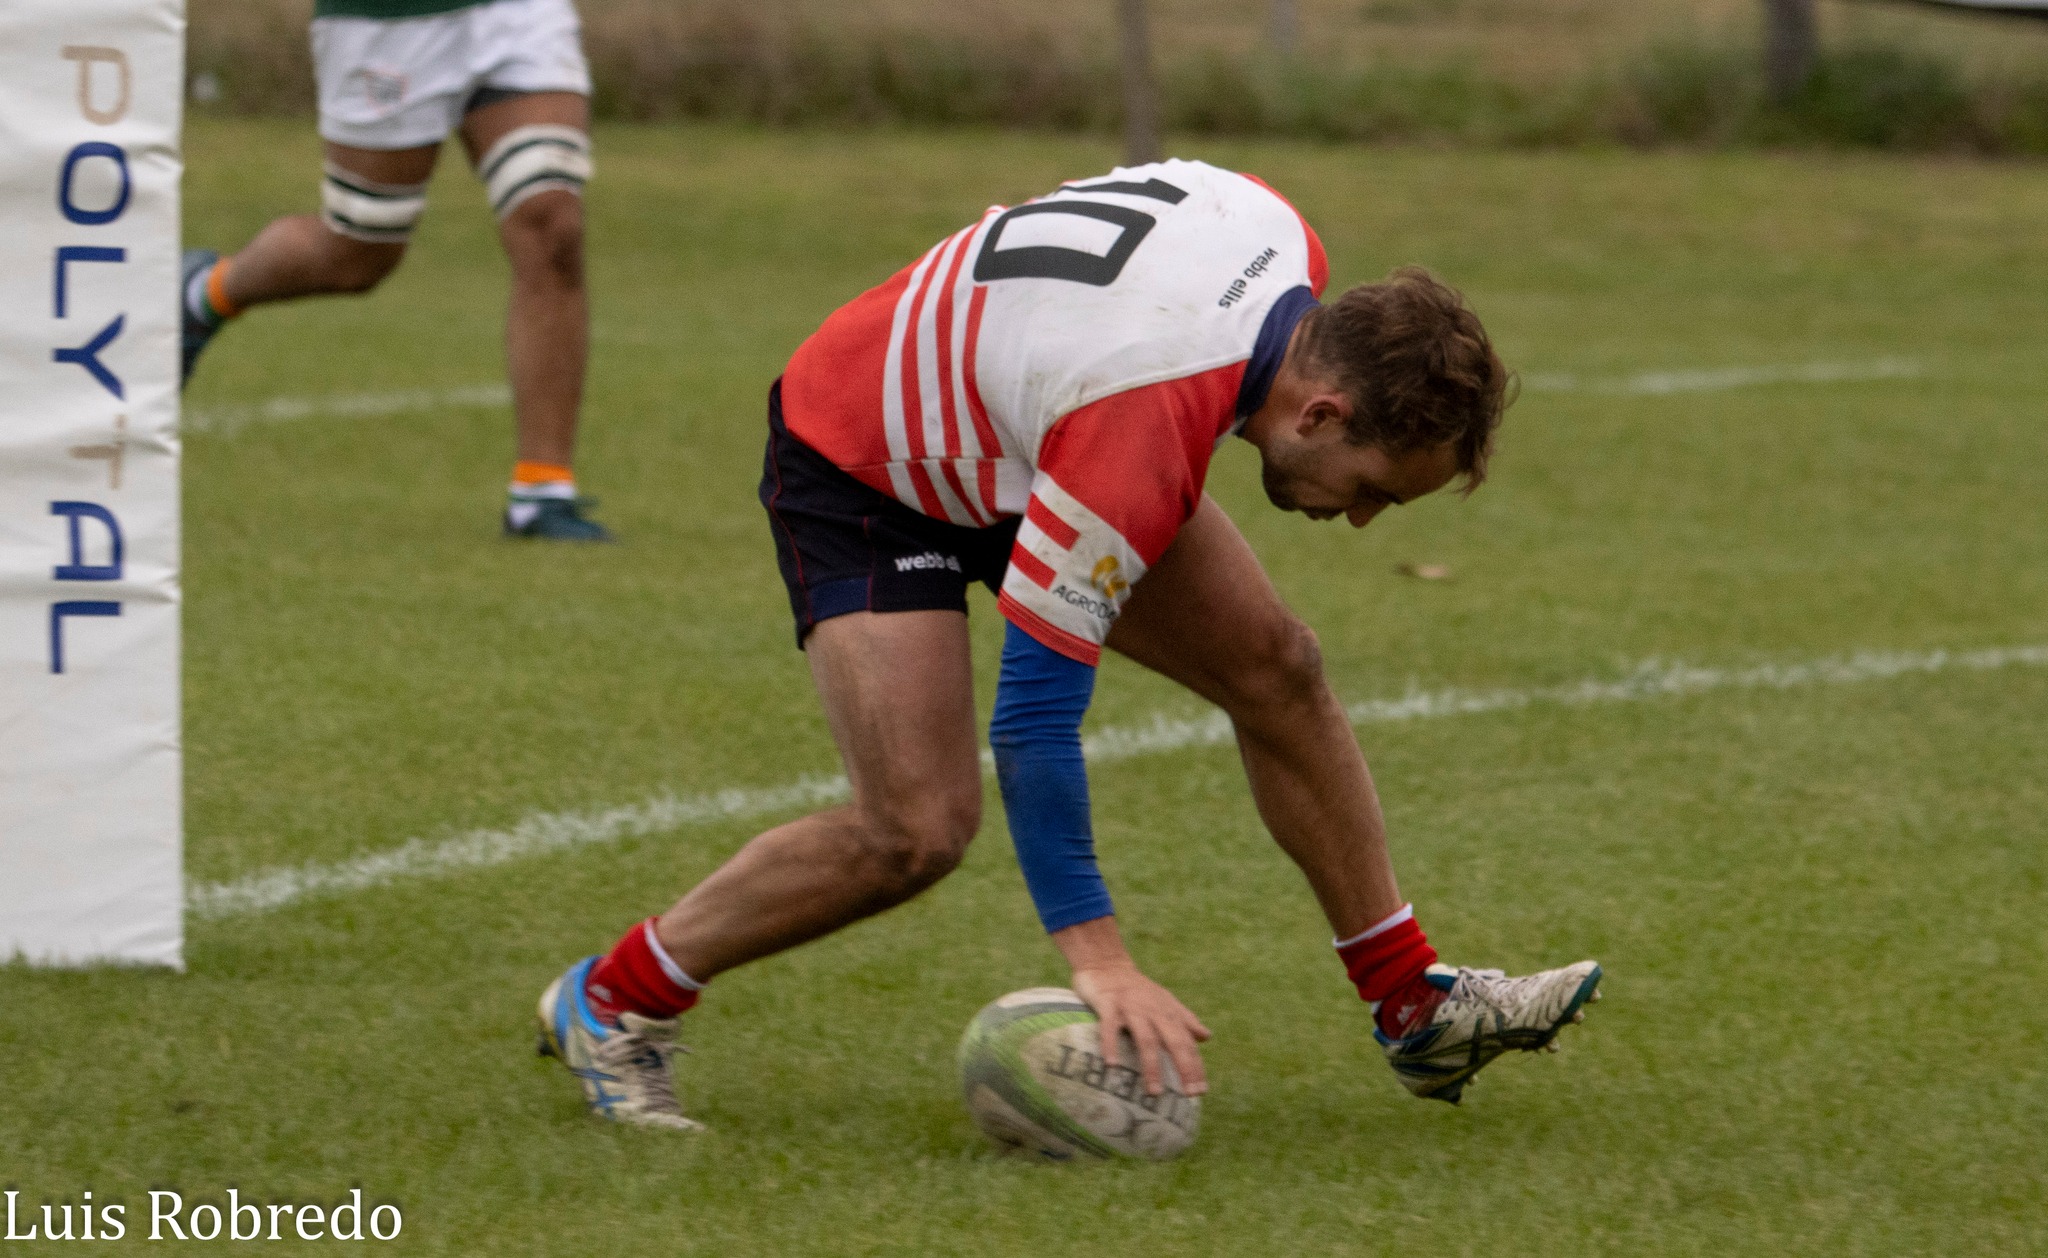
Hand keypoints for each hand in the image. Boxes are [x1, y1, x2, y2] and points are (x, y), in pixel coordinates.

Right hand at [1071, 963, 1212, 1096]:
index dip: (1196, 1066)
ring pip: (1145, 1038)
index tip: (1201, 1091)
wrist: (1106, 963)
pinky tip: (1111, 1065)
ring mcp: (1131, 1007)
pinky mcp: (1108, 1004)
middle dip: (1184, 1067)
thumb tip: (1207, 1037)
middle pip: (1174, 1041)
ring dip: (1151, 1065)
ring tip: (1154, 1092)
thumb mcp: (1164, 1002)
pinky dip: (1111, 1045)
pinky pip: (1109, 1027)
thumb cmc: (1136, 989)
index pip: (1187, 1042)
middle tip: (1189, 1094)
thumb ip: (1185, 1020)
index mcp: (1168, 1012)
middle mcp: (1153, 1010)